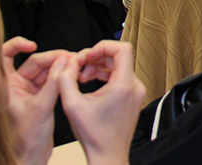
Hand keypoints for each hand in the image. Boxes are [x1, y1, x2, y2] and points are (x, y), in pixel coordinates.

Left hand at [2, 38, 70, 164]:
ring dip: (57, 68)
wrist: (30, 158)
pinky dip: (59, 78)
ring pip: (43, 71)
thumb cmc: (25, 140)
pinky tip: (69, 77)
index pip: (4, 56)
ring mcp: (26, 93)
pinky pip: (49, 82)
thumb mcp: (41, 107)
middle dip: (50, 58)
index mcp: (6, 86)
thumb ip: (53, 83)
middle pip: (32, 62)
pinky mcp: (37, 100)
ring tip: (72, 66)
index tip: (32, 45)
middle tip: (68, 58)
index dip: (16, 45)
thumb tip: (63, 62)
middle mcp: (14, 88)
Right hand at [60, 41, 145, 163]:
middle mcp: (134, 87)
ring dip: (99, 67)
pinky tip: (90, 83)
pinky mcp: (132, 98)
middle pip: (118, 57)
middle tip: (79, 66)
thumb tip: (66, 63)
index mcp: (123, 85)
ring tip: (82, 76)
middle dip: (96, 58)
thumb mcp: (72, 105)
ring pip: (118, 67)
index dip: (102, 46)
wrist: (107, 155)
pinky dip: (105, 76)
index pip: (122, 48)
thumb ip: (66, 79)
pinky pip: (120, 78)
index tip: (87, 55)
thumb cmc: (95, 136)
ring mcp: (135, 93)